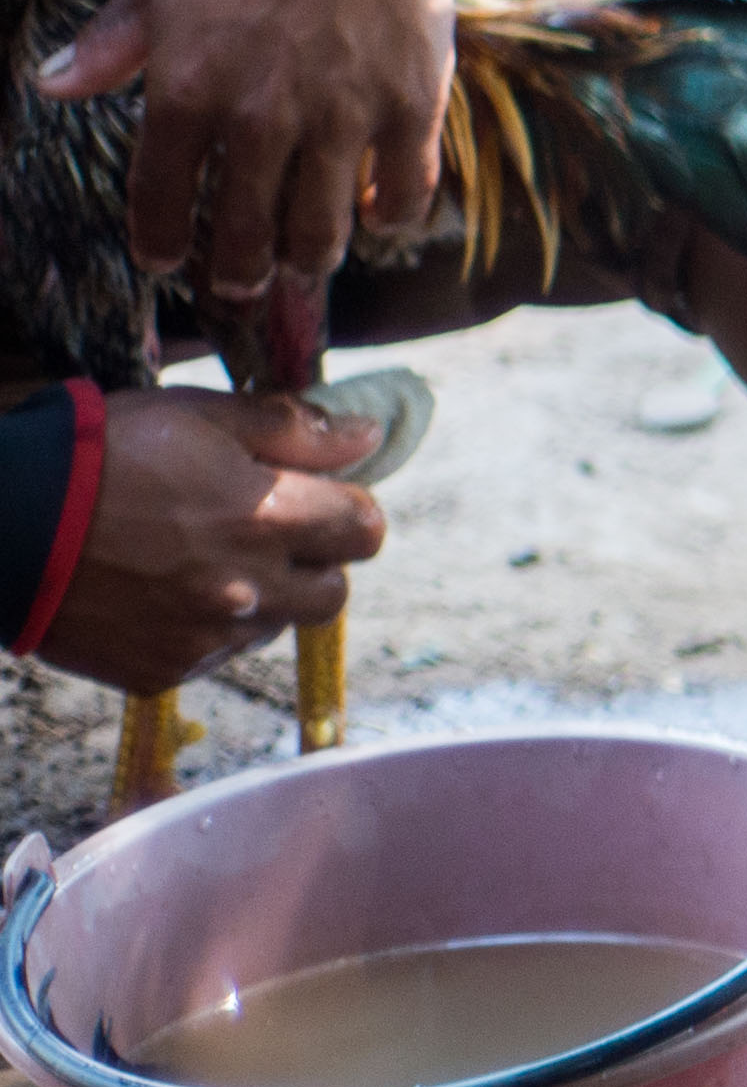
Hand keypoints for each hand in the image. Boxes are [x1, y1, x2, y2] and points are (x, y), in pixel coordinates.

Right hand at [40, 386, 386, 693]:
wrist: (1, 523)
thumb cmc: (100, 454)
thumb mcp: (198, 416)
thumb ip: (292, 429)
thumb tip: (369, 436)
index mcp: (269, 519)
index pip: (366, 529)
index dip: (346, 510)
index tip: (316, 499)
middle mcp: (251, 589)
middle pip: (333, 591)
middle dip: (311, 562)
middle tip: (259, 535)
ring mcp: (207, 637)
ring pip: (275, 626)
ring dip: (260, 597)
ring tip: (197, 560)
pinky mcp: (164, 670)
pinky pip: (214, 655)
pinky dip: (203, 628)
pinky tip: (159, 594)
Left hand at [47, 0, 457, 320]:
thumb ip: (111, 41)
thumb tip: (50, 85)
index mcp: (189, 86)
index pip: (164, 193)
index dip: (160, 238)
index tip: (165, 258)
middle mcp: (262, 116)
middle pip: (245, 230)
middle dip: (236, 271)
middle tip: (237, 281)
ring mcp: (341, 115)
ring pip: (321, 227)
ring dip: (306, 259)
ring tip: (300, 264)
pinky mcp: (410, 105)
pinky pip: (405, 191)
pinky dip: (390, 218)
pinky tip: (378, 218)